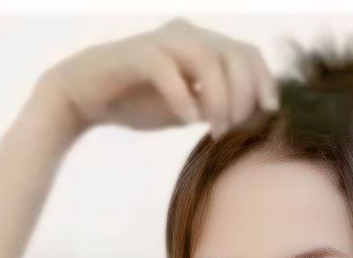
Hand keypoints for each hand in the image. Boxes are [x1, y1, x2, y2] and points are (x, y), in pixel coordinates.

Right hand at [49, 17, 278, 138]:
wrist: (85, 96)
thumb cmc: (138, 101)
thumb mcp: (188, 106)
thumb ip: (215, 104)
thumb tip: (248, 116)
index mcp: (201, 43)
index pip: (247, 53)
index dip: (264, 81)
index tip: (267, 113)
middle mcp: (186, 34)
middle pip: (234, 55)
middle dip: (242, 96)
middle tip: (232, 128)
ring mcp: (162, 42)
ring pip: (207, 60)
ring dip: (219, 98)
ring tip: (215, 128)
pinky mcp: (137, 55)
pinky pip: (169, 71)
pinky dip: (184, 97)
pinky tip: (189, 120)